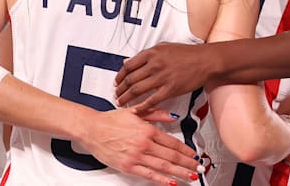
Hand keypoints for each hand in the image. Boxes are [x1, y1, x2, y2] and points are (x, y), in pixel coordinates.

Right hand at [80, 107, 199, 185]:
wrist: (92, 129)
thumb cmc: (110, 121)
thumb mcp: (135, 111)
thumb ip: (156, 113)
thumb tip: (172, 117)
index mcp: (147, 129)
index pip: (172, 142)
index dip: (185, 149)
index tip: (193, 154)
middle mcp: (144, 143)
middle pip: (171, 155)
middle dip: (187, 163)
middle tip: (198, 168)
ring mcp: (136, 156)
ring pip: (163, 166)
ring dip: (179, 172)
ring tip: (190, 176)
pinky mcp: (128, 166)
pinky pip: (149, 175)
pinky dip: (162, 180)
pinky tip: (171, 182)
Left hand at [115, 43, 213, 110]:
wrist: (205, 60)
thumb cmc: (187, 53)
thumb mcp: (164, 47)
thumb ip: (147, 54)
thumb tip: (129, 61)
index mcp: (152, 53)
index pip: (128, 65)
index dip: (120, 75)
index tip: (117, 81)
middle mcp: (155, 64)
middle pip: (130, 79)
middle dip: (120, 89)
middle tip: (116, 94)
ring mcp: (162, 77)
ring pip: (137, 90)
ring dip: (126, 98)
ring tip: (121, 102)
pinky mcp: (170, 89)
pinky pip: (152, 100)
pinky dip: (142, 106)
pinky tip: (136, 110)